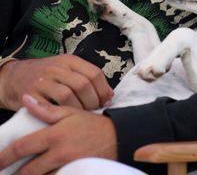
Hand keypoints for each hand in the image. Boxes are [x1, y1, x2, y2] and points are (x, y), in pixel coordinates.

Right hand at [0, 55, 113, 110]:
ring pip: (68, 96)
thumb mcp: (66, 68)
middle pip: (83, 85)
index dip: (103, 90)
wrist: (14, 76)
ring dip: (78, 110)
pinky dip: (60, 115)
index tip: (106, 101)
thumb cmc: (46, 75)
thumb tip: (109, 95)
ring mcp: (43, 81)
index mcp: (69, 61)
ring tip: (81, 116)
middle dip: (93, 101)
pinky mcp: (31, 96)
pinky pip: (50, 108)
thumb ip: (86, 77)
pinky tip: (64, 119)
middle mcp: (57, 68)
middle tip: (94, 111)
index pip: (94, 73)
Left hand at [0, 95, 117, 174]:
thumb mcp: (70, 112)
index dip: (5, 156)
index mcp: (54, 135)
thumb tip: (26, 99)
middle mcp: (58, 154)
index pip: (22, 147)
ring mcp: (66, 168)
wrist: (117, 138)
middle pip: (27, 170)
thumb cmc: (91, 124)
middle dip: (14, 174)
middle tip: (4, 173)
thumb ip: (46, 109)